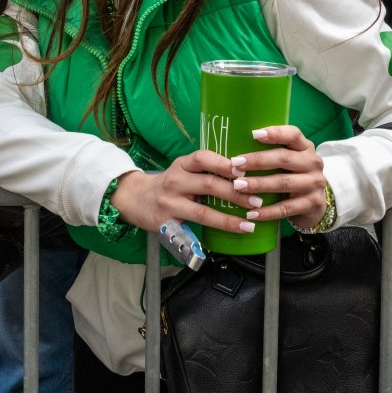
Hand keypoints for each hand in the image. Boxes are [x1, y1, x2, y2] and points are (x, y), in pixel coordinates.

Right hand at [108, 150, 261, 235]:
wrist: (134, 199)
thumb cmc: (168, 184)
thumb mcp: (183, 170)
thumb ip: (206, 170)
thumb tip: (245, 172)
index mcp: (181, 165)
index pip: (202, 158)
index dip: (223, 163)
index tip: (244, 168)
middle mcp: (174, 181)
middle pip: (208, 184)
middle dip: (235, 193)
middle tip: (257, 200)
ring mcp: (170, 203)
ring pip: (203, 212)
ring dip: (229, 219)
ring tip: (250, 222)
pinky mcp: (167, 223)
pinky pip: (194, 230)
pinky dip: (214, 233)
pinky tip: (229, 235)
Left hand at [227, 125, 326, 228]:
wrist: (314, 204)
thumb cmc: (291, 175)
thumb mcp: (287, 161)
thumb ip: (270, 151)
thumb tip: (234, 144)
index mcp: (305, 147)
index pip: (293, 134)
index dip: (275, 133)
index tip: (253, 134)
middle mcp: (312, 162)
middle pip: (284, 158)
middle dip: (257, 161)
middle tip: (235, 164)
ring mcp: (314, 183)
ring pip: (283, 182)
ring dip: (258, 184)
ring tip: (238, 186)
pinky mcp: (312, 204)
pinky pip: (286, 208)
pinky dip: (267, 211)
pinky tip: (250, 213)